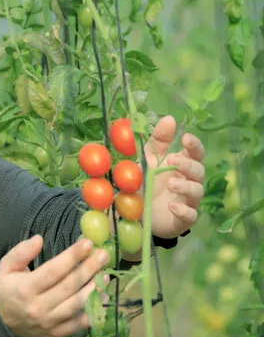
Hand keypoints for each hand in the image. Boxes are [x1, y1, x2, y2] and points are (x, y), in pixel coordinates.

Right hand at [0, 236, 109, 336]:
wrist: (1, 323)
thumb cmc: (6, 290)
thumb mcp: (5, 267)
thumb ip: (20, 252)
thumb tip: (39, 239)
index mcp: (25, 289)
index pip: (53, 271)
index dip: (72, 256)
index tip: (87, 243)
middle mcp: (38, 307)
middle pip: (69, 286)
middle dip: (89, 268)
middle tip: (103, 254)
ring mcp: (49, 322)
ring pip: (77, 305)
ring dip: (95, 289)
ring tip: (105, 274)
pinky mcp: (57, 333)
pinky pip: (80, 323)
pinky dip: (94, 310)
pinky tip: (103, 296)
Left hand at [144, 115, 205, 237]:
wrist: (138, 211)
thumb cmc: (147, 180)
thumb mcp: (149, 158)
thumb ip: (159, 140)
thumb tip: (169, 118)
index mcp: (182, 164)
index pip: (196, 152)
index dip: (194, 145)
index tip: (185, 138)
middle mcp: (189, 181)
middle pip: (199, 170)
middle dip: (187, 164)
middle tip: (172, 161)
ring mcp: (188, 200)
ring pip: (197, 191)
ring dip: (186, 186)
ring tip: (171, 183)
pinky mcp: (183, 218)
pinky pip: (191, 215)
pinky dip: (184, 210)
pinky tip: (173, 206)